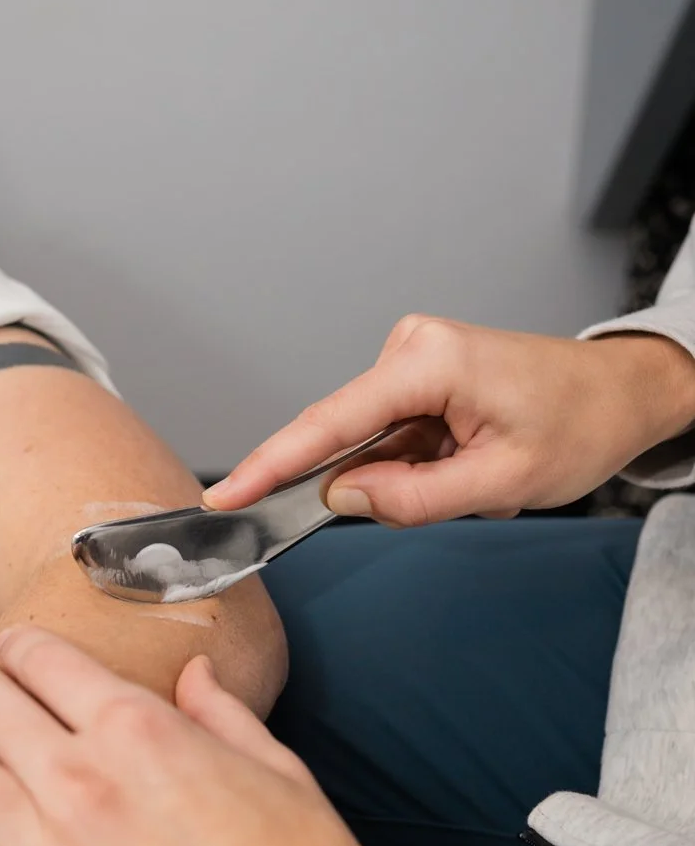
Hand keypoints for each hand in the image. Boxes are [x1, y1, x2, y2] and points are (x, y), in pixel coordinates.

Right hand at [203, 318, 694, 524]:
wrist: (621, 392)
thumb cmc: (578, 425)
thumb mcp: (502, 482)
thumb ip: (415, 498)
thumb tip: (342, 498)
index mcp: (428, 362)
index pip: (329, 424)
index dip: (272, 466)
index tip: (225, 497)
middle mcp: (409, 347)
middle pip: (350, 439)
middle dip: (386, 484)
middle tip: (462, 493)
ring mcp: (411, 357)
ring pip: (372, 444)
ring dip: (414, 476)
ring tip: (483, 471)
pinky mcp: (417, 373)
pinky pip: (390, 436)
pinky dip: (419, 464)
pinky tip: (470, 460)